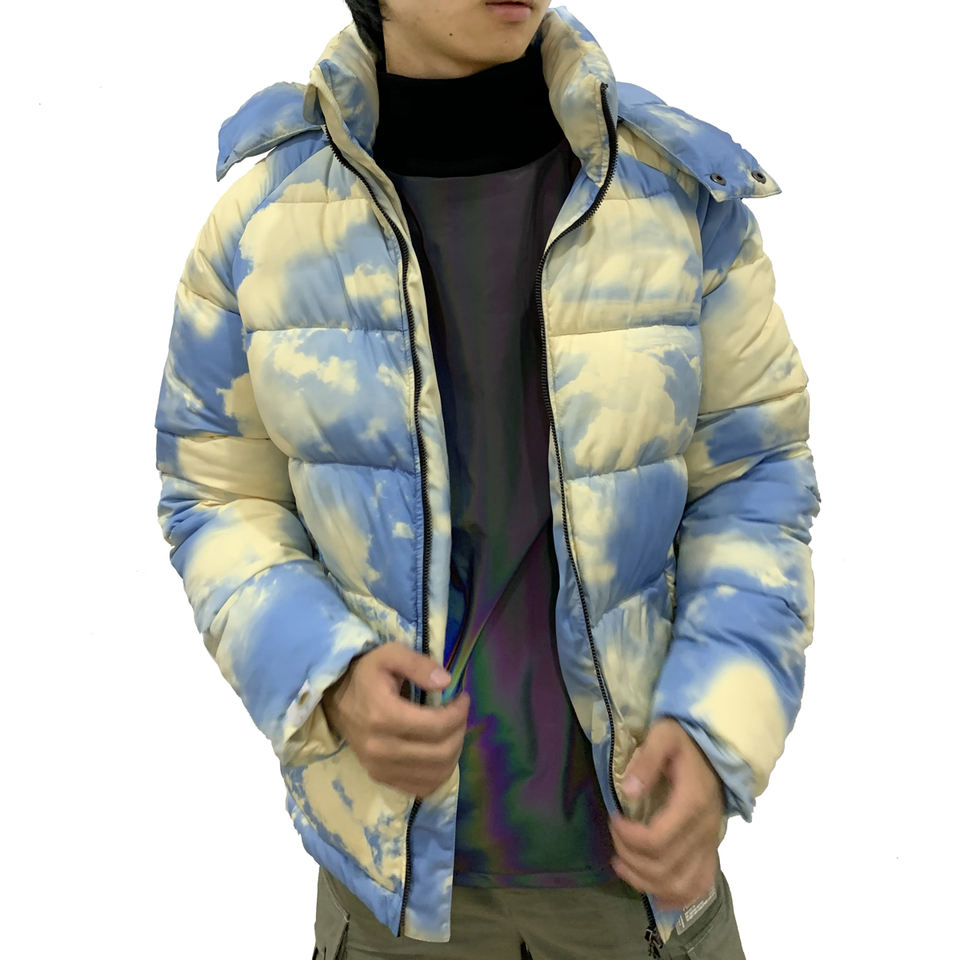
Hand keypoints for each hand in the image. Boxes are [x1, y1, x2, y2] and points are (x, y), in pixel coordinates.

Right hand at [321, 641, 469, 798]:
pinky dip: (439, 772)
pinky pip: (422, 788)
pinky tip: (439, 751)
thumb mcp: (389, 654)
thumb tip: (446, 682)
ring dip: (454, 752)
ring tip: (451, 730)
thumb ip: (418, 664)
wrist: (336, 698)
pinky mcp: (380, 778)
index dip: (459, 713)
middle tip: (459, 714)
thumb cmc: (365, 674)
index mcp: (383, 716)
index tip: (462, 698)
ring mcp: (379, 768)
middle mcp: (380, 749)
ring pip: (436, 774)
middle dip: (459, 731)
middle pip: (440, 753)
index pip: (437, 726)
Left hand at [608, 717, 724, 909]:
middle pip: (664, 867)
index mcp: (692, 804)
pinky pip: (698, 887)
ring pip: (679, 885)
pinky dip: (674, 896)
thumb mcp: (664, 736)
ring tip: (622, 864)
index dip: (628, 838)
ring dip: (645, 882)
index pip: (657, 840)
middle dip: (629, 857)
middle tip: (614, 834)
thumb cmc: (685, 741)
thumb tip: (627, 791)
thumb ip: (647, 760)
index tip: (613, 819)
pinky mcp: (710, 850)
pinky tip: (652, 889)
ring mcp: (709, 845)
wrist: (715, 749)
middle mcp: (704, 832)